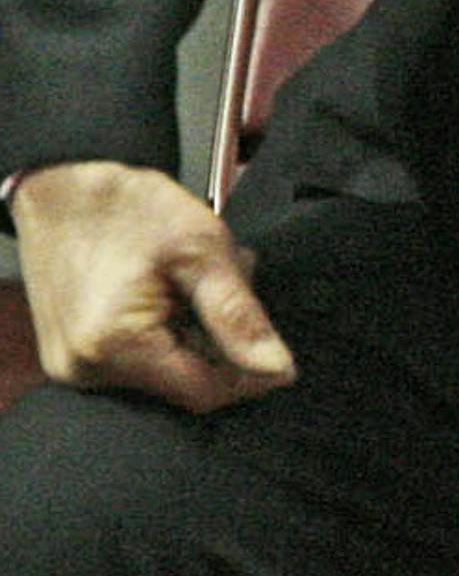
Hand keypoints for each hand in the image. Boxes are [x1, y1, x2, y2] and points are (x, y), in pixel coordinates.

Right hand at [13, 158, 295, 412]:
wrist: (60, 183)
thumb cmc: (123, 205)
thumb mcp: (199, 249)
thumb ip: (238, 313)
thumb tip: (276, 367)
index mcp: (112, 346)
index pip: (204, 393)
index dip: (250, 377)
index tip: (279, 354)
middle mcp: (85, 368)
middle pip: (185, 383)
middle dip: (222, 344)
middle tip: (234, 288)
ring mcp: (73, 364)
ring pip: (165, 371)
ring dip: (197, 335)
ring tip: (198, 282)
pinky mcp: (72, 354)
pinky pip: (137, 361)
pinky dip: (167, 333)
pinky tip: (173, 295)